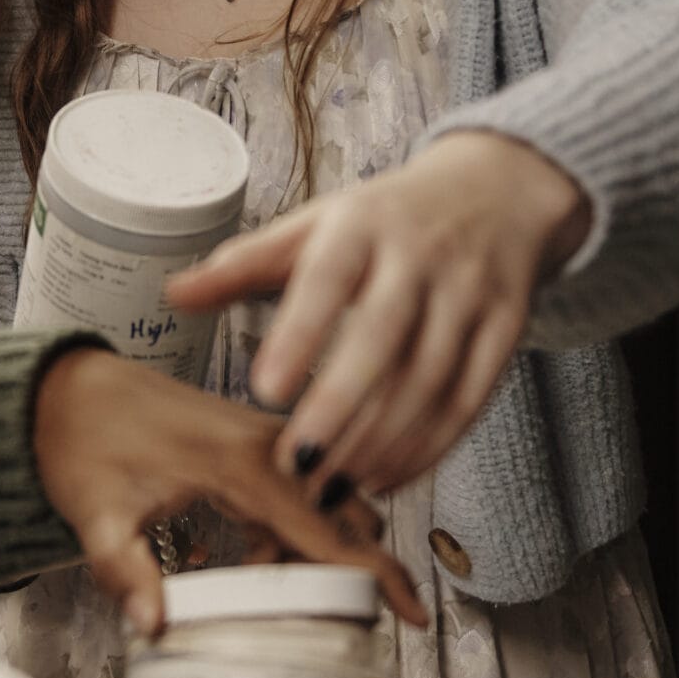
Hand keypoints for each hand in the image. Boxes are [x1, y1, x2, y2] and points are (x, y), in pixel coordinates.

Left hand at [30, 348, 428, 635]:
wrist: (65, 390)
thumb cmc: (82, 438)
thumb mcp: (94, 514)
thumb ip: (125, 573)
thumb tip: (155, 626)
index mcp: (239, 461)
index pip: (326, 525)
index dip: (375, 574)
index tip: (412, 611)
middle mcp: (265, 444)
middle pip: (346, 511)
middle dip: (357, 567)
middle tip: (348, 617)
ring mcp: (263, 441)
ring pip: (328, 503)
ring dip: (319, 552)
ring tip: (274, 590)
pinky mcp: (254, 445)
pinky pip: (302, 494)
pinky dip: (295, 534)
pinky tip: (255, 561)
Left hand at [162, 131, 590, 495]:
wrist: (494, 193)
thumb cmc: (383, 220)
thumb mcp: (314, 226)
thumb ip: (244, 265)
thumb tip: (172, 294)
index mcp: (361, 224)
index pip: (326, 279)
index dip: (298, 335)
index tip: (264, 389)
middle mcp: (420, 256)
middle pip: (382, 337)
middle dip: (340, 404)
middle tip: (297, 461)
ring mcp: (469, 293)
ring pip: (429, 379)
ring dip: (381, 441)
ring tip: (331, 484)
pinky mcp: (506, 329)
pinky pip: (470, 400)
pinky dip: (429, 447)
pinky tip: (386, 476)